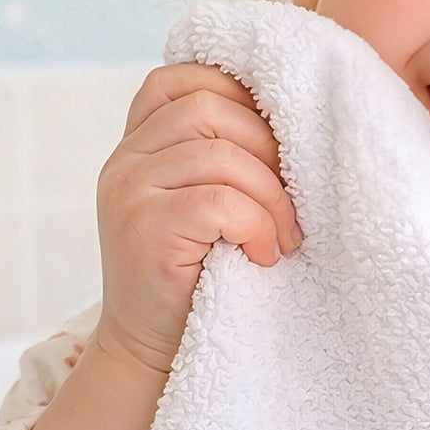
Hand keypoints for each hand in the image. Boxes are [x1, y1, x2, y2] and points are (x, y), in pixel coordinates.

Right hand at [94, 62, 301, 377]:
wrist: (156, 351)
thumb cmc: (203, 275)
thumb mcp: (210, 201)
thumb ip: (227, 153)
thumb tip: (302, 115)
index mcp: (141, 140)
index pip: (188, 77)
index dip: (245, 98)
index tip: (279, 149)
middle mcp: (126, 157)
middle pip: (211, 107)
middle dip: (270, 151)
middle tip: (293, 205)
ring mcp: (128, 190)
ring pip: (220, 154)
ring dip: (271, 197)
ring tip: (283, 237)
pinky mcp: (143, 229)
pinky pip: (219, 201)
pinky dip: (257, 226)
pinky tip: (262, 255)